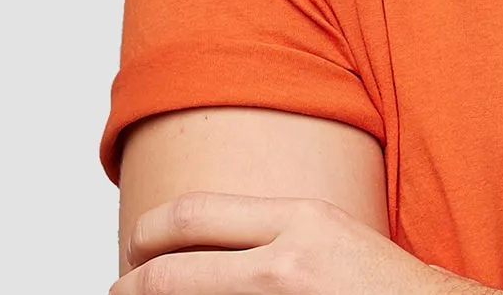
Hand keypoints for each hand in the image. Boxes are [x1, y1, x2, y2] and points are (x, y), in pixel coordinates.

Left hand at [110, 192, 502, 294]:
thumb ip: (272, 235)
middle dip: (131, 287)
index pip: (192, 215)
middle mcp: (284, 262)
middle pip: (170, 272)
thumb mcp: (327, 235)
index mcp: (298, 218)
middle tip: (120, 292)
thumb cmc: (382, 286)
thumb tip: (206, 247)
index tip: (134, 250)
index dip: (147, 235)